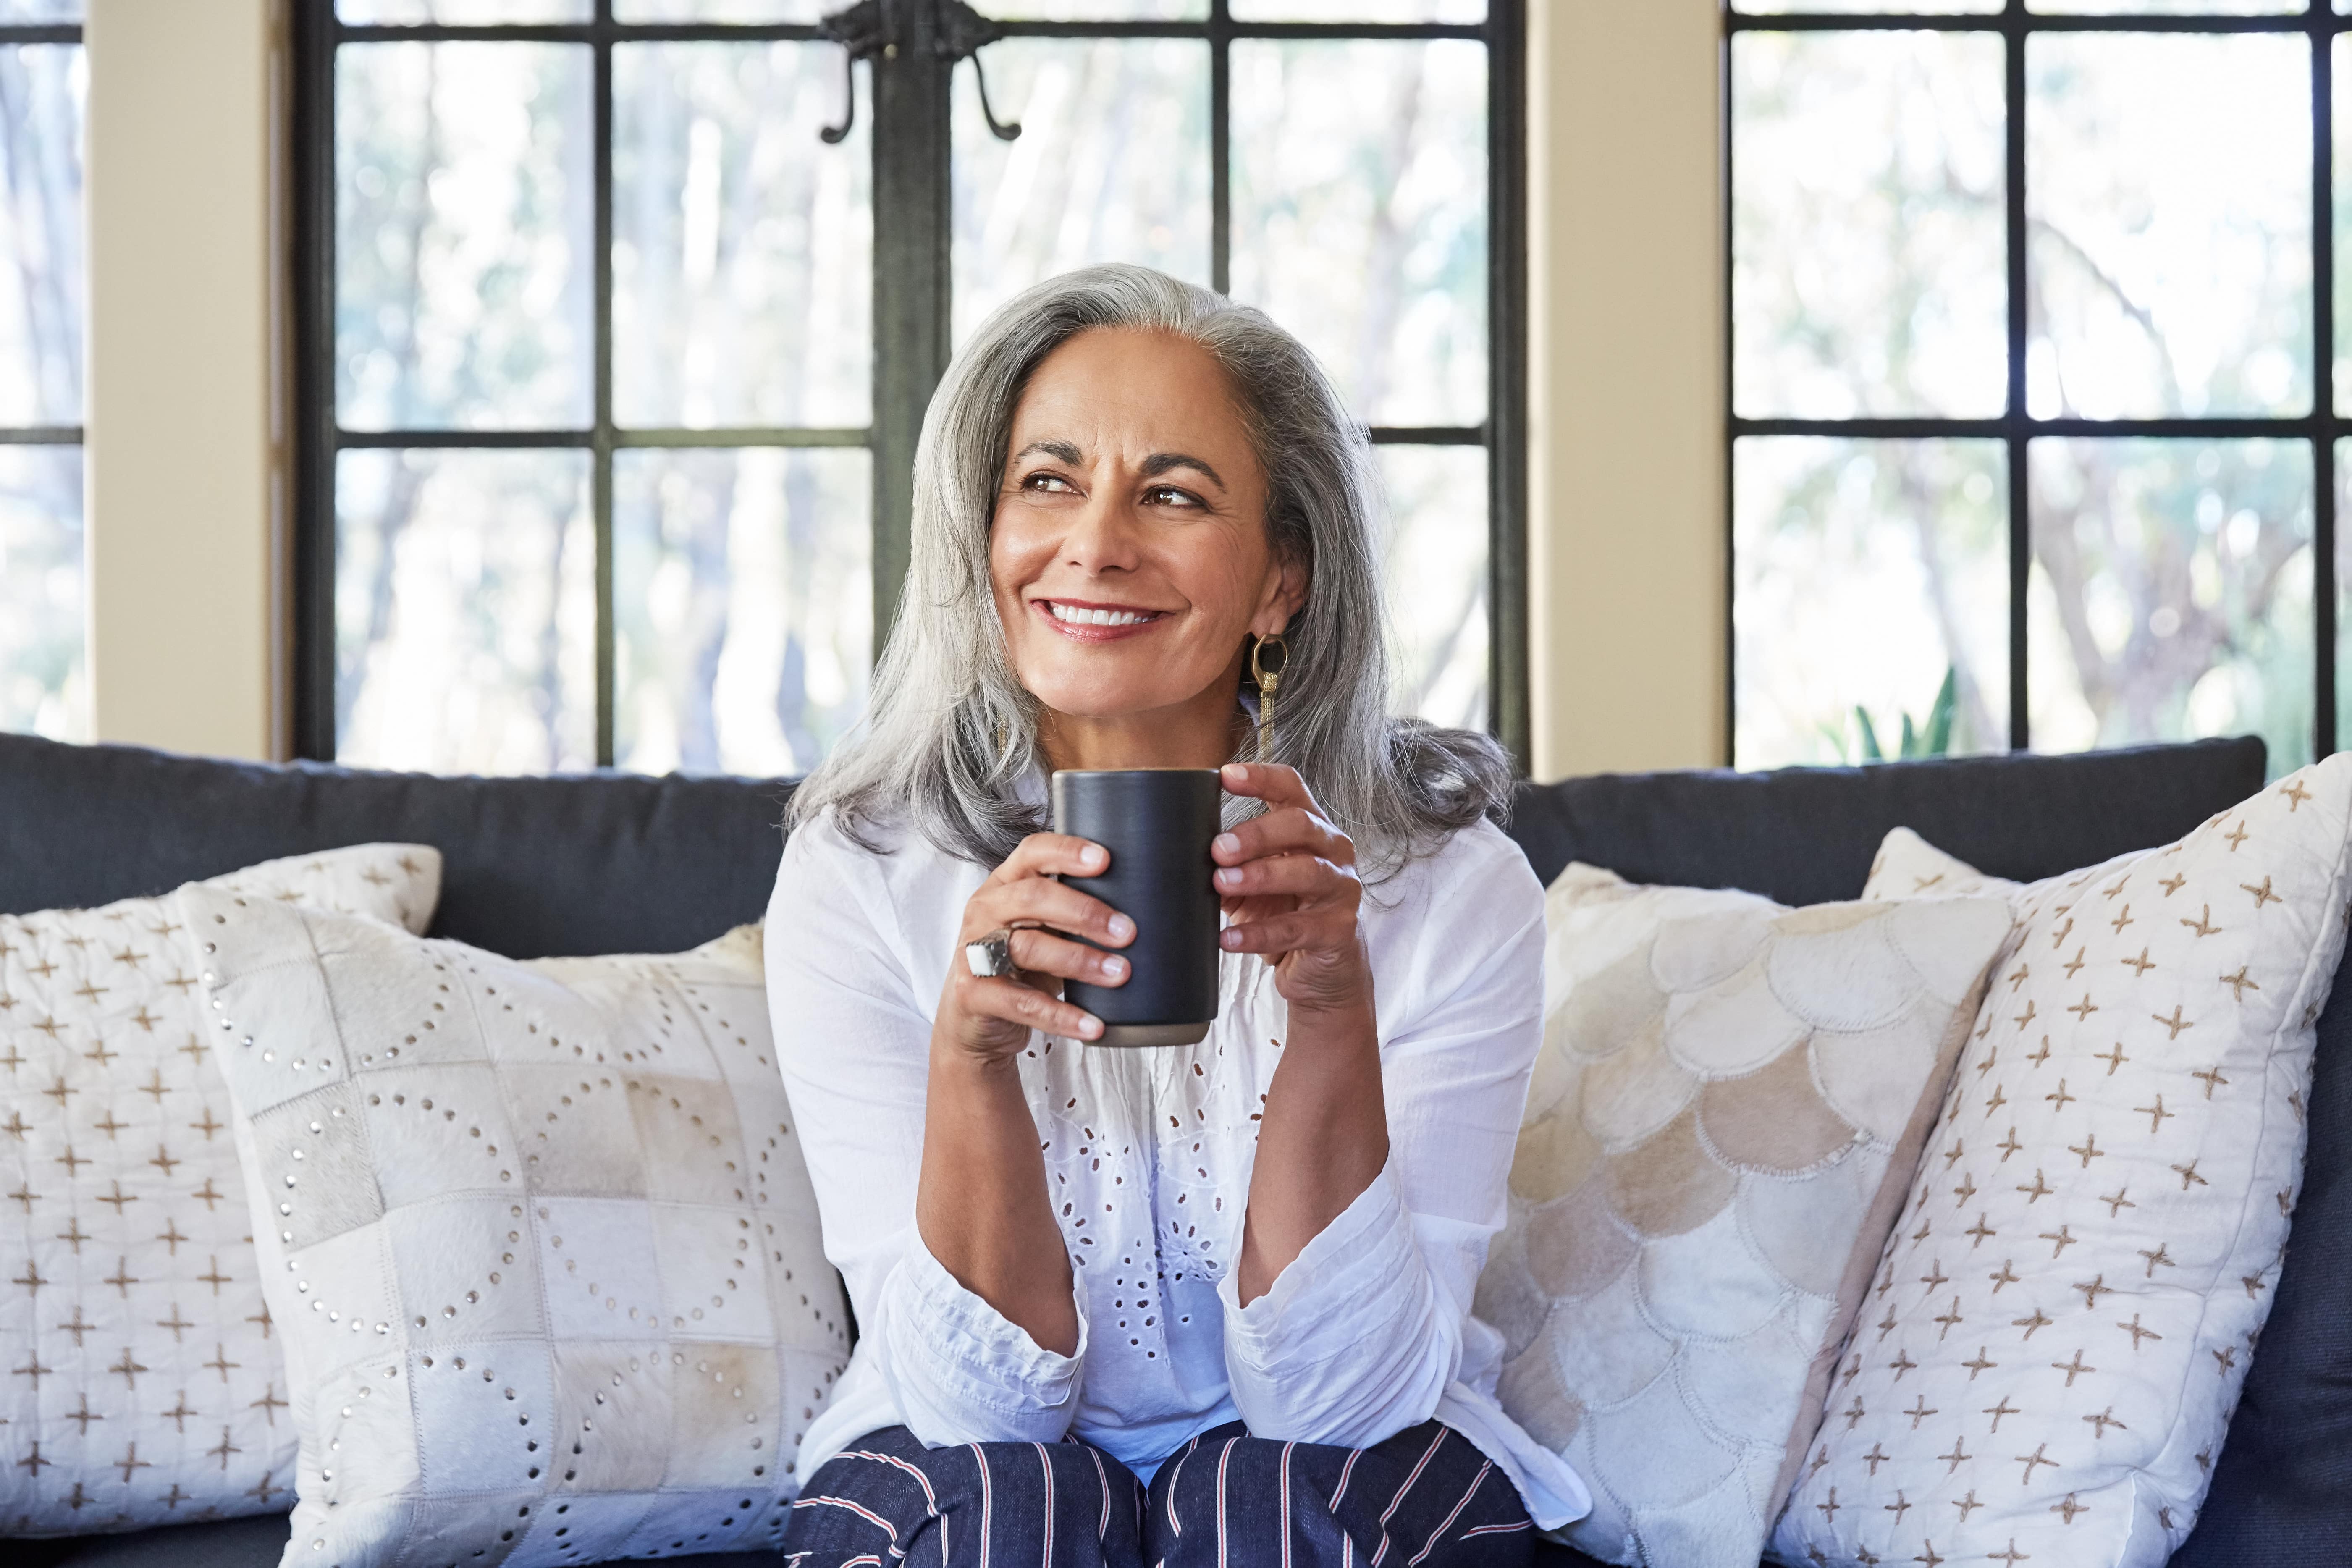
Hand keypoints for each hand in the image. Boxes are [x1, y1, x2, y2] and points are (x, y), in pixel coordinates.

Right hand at [938, 833, 1133, 1061]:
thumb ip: (1073, 911)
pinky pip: (1023, 1003)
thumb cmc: (1020, 966)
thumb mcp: (1043, 929)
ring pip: (1027, 947)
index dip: (1066, 852)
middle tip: (1127, 931)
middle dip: (1084, 913)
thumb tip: (1144, 905)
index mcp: (1005, 884)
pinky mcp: (973, 993)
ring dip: (1080, 961)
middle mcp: (985, 910)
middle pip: (1031, 898)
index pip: (1031, 853)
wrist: (975, 1019)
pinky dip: (1062, 1016)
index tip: (1105, 860)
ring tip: (1120, 973)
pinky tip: (1093, 1025)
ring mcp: (973, 951)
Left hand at [1213, 763, 1371, 1017]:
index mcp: (1310, 827)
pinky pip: (1297, 928)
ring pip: (1308, 871)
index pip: (1291, 788)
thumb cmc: (1283, 914)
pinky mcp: (1340, 929)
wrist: (1323, 972)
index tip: (1225, 776)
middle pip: (1300, 824)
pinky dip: (1259, 934)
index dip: (1261, 777)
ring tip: (1221, 884)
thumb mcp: (1251, 884)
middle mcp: (1333, 849)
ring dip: (1261, 875)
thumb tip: (1173, 852)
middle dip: (1257, 833)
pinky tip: (1229, 938)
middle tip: (1218, 848)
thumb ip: (1225, 864)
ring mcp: (1342, 888)